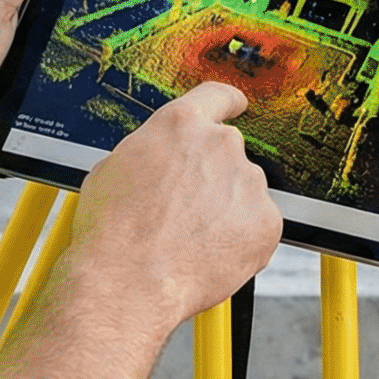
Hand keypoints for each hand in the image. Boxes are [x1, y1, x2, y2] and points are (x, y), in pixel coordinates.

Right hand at [60, 82, 282, 327]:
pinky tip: (209, 254)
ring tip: (190, 239)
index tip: (236, 105)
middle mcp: (221, 145)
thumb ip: (151, 152)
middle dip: (213, 177)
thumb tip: (157, 160)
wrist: (129, 281)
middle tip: (186, 210)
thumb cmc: (112, 231)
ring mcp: (248, 182)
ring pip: (244, 192)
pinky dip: (241, 240)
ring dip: (227, 210)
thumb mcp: (113, 169)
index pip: (217, 96)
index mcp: (181, 124)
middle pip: (228, 153)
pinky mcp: (266, 221)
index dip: (227, 103)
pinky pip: (259, 226)